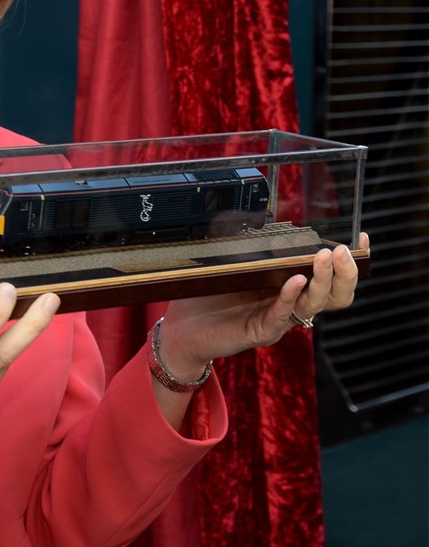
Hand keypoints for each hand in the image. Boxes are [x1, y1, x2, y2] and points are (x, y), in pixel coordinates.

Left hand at [158, 232, 368, 377]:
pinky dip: (290, 296)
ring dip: (321, 280)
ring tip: (322, 259)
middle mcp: (290, 305)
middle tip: (343, 251)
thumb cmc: (209, 296)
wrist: (184, 330)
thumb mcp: (232, 265)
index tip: (361, 240)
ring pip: (314, 304)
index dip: (350, 263)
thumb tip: (260, 215)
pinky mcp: (260, 331)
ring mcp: (278, 319)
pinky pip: (281, 315)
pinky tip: (295, 280)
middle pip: (335, 295)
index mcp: (289, 288)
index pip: (331, 278)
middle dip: (344, 273)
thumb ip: (251, 247)